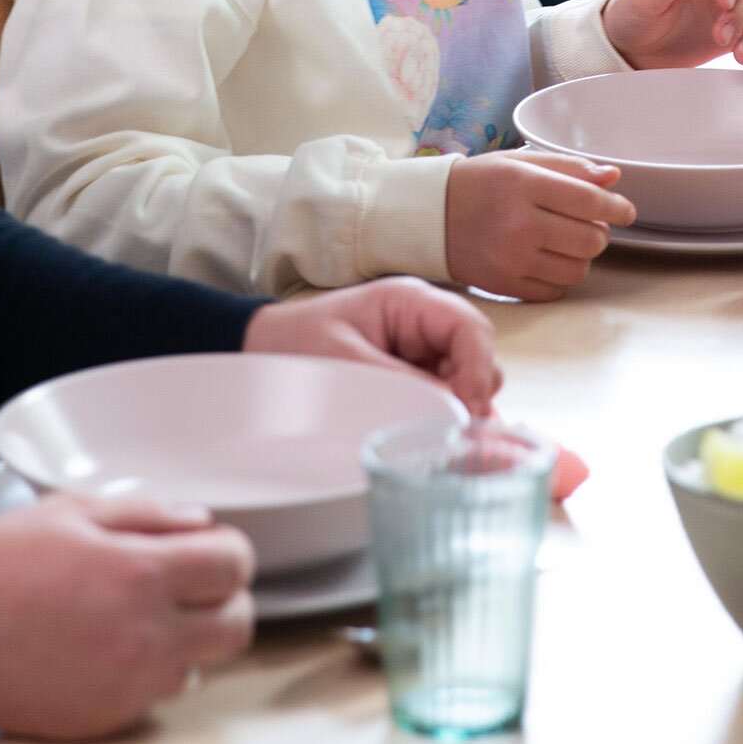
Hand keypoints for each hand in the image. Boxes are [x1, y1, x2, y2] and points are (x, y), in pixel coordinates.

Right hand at [0, 493, 254, 740]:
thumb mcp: (72, 512)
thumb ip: (146, 514)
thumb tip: (200, 523)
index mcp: (140, 573)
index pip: (234, 566)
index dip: (228, 553)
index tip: (209, 551)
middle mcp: (145, 635)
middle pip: (236, 627)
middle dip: (224, 601)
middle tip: (192, 587)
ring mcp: (127, 685)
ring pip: (201, 667)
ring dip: (186, 642)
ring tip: (141, 619)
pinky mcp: (104, 720)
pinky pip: (155, 698)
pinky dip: (147, 675)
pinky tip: (109, 650)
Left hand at [244, 278, 501, 415]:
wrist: (264, 350)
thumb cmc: (297, 344)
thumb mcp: (346, 363)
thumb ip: (401, 383)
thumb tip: (452, 412)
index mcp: (410, 301)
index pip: (469, 328)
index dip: (478, 368)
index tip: (467, 411)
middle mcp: (425, 322)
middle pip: (478, 355)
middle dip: (474, 394)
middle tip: (456, 434)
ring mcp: (423, 350)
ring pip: (468, 380)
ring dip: (461, 410)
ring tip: (443, 442)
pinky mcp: (415, 375)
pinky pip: (445, 396)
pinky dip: (445, 418)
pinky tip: (434, 440)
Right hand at [444, 151, 635, 302]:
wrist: (429, 215)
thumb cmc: (479, 183)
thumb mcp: (519, 162)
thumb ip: (569, 168)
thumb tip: (613, 178)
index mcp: (523, 185)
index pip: (589, 201)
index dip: (616, 207)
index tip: (625, 210)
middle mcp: (519, 224)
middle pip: (591, 239)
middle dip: (598, 232)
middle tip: (585, 223)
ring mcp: (511, 258)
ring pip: (578, 269)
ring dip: (581, 256)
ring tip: (563, 242)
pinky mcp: (504, 285)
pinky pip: (555, 291)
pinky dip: (559, 277)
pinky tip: (545, 260)